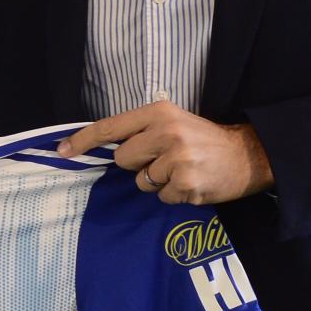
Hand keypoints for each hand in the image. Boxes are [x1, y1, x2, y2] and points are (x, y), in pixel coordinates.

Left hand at [57, 101, 274, 204]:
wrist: (248, 155)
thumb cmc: (204, 140)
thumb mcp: (174, 122)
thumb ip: (141, 130)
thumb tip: (102, 148)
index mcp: (159, 113)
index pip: (110, 127)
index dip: (83, 141)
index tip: (62, 151)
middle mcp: (167, 132)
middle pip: (124, 159)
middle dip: (138, 165)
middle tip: (164, 159)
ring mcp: (177, 160)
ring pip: (142, 182)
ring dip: (157, 182)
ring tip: (182, 171)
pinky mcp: (186, 185)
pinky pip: (161, 197)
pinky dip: (173, 195)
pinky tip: (191, 183)